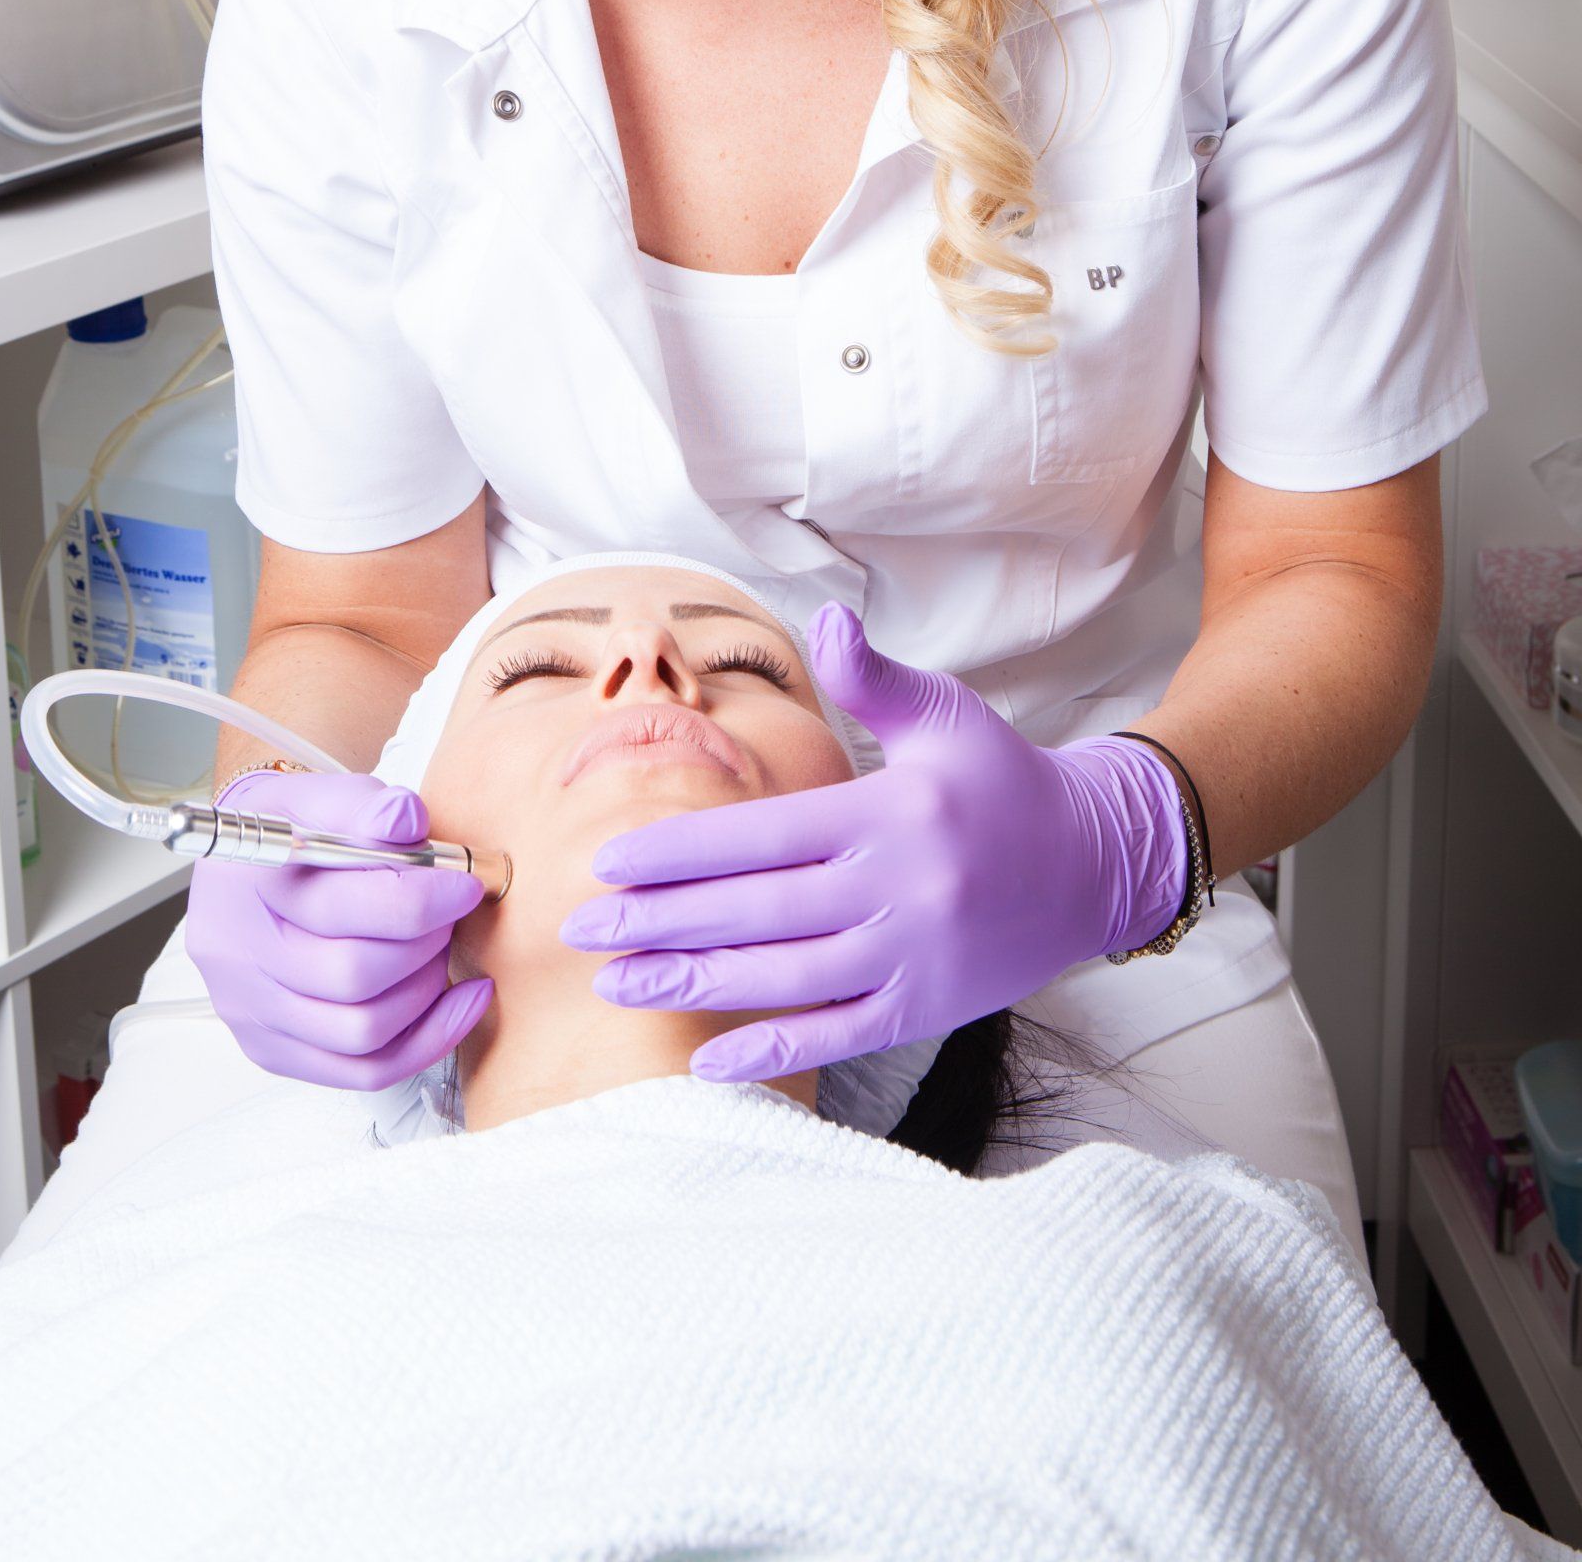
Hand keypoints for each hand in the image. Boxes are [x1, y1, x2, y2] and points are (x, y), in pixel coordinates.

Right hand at [185, 770, 491, 1087]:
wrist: (247, 866)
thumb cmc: (291, 830)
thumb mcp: (317, 795)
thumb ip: (363, 803)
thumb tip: (406, 818)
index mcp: (248, 885)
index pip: (340, 908)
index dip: (418, 900)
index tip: (463, 885)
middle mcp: (240, 957)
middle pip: (352, 976)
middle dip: (423, 945)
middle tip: (450, 915)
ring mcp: (252, 1012)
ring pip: (360, 1032)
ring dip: (424, 993)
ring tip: (439, 951)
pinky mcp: (273, 1050)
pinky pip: (361, 1071)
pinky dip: (424, 1041)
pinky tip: (457, 1003)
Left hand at [559, 604, 1189, 1084]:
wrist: (1095, 863)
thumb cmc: (1004, 781)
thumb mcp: (945, 715)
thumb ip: (874, 677)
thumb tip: (825, 618)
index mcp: (890, 814)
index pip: (762, 836)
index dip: (682, 851)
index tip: (608, 860)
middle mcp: (899, 890)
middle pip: (759, 911)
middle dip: (662, 920)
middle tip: (582, 928)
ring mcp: (913, 957)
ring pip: (786, 979)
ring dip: (695, 983)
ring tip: (616, 984)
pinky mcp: (927, 1007)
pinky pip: (839, 1036)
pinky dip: (773, 1051)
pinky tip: (706, 1059)